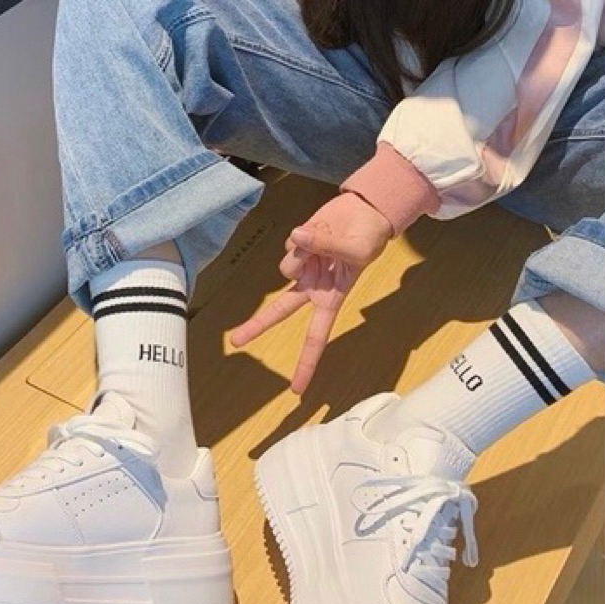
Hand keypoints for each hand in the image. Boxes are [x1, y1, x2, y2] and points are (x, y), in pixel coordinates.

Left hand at [230, 192, 391, 393]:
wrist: (365, 212)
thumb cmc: (368, 240)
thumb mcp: (357, 251)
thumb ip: (326, 246)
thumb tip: (297, 238)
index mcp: (329, 300)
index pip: (315, 338)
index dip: (306, 364)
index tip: (297, 388)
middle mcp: (311, 288)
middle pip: (279, 311)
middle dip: (257, 325)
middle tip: (236, 342)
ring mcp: (301, 267)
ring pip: (286, 266)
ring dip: (304, 252)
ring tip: (327, 241)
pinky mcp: (295, 247)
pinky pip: (289, 244)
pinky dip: (304, 234)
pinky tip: (319, 230)